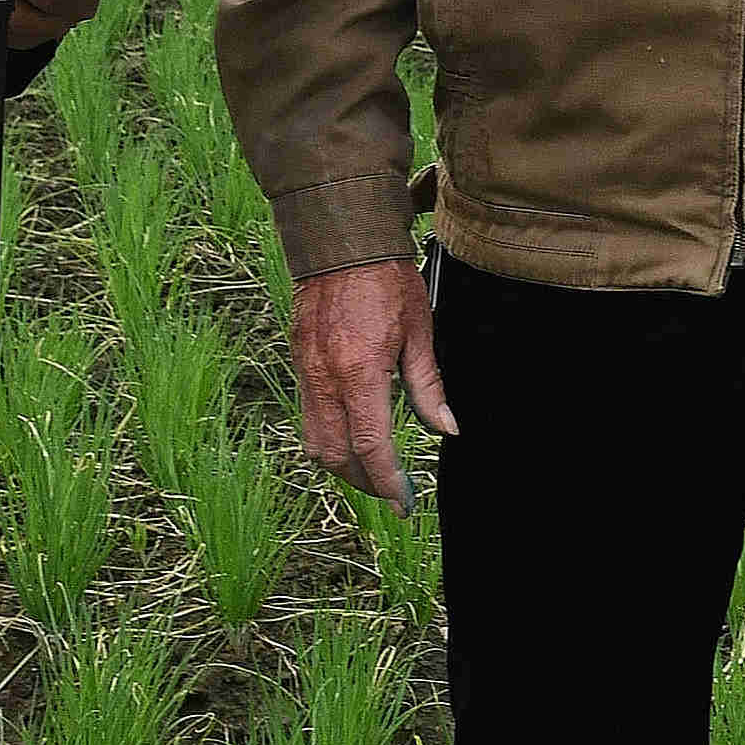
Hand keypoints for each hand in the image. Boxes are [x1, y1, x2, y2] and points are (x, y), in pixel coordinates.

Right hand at [290, 258, 454, 509]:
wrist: (341, 242)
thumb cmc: (386, 280)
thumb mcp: (420, 333)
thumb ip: (429, 388)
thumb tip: (446, 429)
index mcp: (360, 371)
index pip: (371, 445)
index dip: (388, 481)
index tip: (403, 501)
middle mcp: (326, 378)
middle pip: (337, 455)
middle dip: (364, 481)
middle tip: (392, 489)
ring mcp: (306, 372)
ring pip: (315, 442)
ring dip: (343, 465)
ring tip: (372, 469)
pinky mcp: (298, 364)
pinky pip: (308, 417)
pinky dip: (329, 437)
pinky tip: (352, 434)